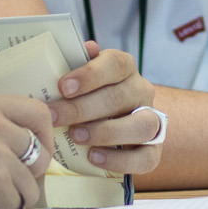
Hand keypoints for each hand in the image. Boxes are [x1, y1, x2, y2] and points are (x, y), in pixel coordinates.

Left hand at [49, 42, 164, 174]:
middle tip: (54, 116)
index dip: (89, 74)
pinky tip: (93, 157)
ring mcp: (151, 122)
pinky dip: (119, 160)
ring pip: (141, 125)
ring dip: (105, 132)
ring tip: (76, 136)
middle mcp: (141, 92)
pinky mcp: (153, 151)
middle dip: (82, 108)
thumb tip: (86, 48)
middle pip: (120, 97)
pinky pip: (144, 158)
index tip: (63, 86)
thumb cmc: (87, 98)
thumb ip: (78, 63)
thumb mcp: (80, 79)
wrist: (112, 126)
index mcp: (124, 69)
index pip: (115, 64)